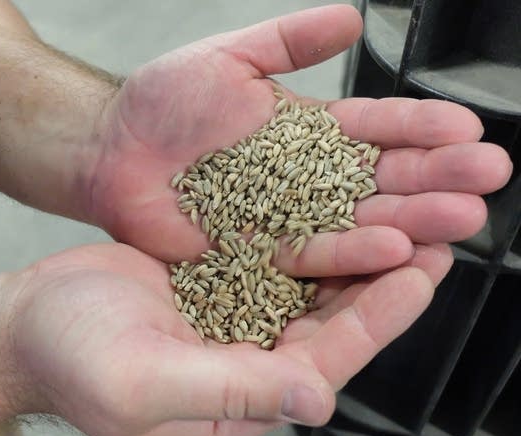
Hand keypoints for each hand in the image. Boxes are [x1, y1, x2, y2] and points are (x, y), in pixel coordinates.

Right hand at [4, 240, 451, 435]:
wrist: (33, 321)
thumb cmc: (72, 359)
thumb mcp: (144, 385)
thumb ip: (229, 393)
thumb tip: (317, 401)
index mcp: (240, 398)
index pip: (327, 360)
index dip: (376, 319)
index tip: (421, 273)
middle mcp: (249, 361)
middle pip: (332, 321)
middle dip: (383, 280)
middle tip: (431, 232)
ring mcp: (237, 320)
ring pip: (312, 288)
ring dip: (355, 252)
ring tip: (399, 211)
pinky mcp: (222, 284)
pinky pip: (279, 261)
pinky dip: (310, 236)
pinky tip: (334, 205)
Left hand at [87, 5, 511, 273]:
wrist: (112, 150)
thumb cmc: (161, 103)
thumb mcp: (228, 57)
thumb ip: (289, 41)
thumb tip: (352, 18)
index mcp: (306, 132)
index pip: (374, 129)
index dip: (420, 129)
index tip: (467, 131)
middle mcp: (304, 181)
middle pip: (379, 179)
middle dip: (435, 178)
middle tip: (490, 178)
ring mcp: (284, 219)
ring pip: (357, 220)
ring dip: (410, 219)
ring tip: (463, 219)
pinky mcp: (258, 254)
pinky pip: (310, 254)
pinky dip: (351, 252)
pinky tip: (395, 250)